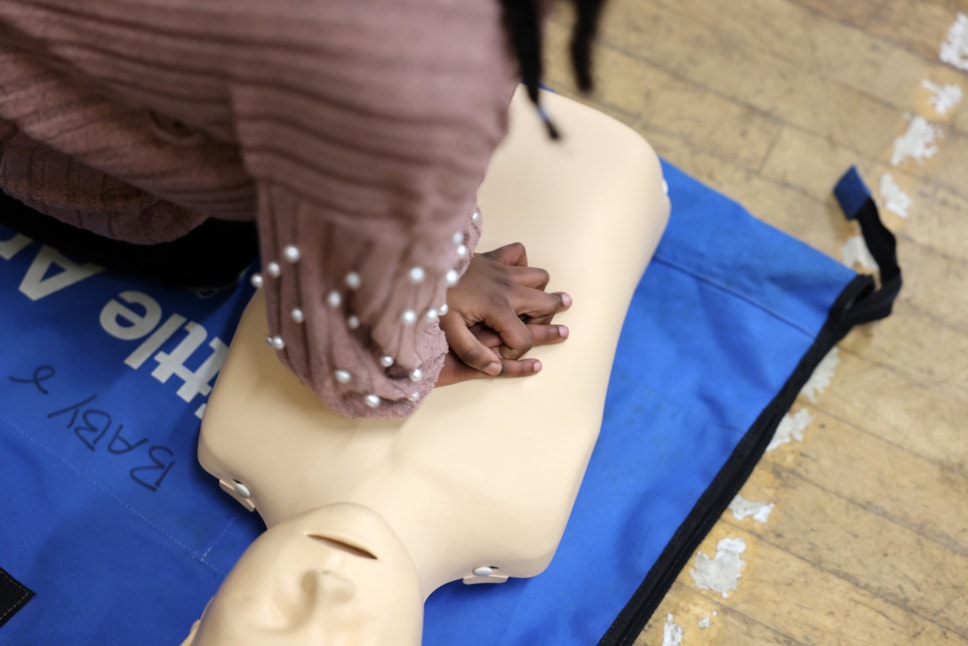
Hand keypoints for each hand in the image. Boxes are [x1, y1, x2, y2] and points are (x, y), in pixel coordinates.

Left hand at [439, 242, 570, 376]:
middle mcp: (507, 287)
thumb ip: (472, 353)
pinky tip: (510, 278)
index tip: (498, 352)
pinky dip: (520, 265)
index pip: (524, 338)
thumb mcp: (449, 332)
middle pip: (547, 304)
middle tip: (533, 329)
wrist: (422, 268)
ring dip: (539, 292)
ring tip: (528, 306)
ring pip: (540, 277)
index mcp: (497, 308)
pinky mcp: (494, 257)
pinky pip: (519, 254)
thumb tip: (495, 368)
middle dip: (545, 321)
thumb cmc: (435, 301)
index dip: (515, 351)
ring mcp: (503, 269)